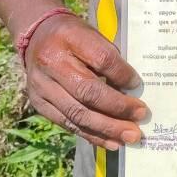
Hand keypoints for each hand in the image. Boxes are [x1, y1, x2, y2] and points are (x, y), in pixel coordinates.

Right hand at [25, 15, 146, 150]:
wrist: (35, 37)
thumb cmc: (74, 36)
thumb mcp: (93, 34)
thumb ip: (110, 57)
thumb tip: (132, 89)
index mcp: (69, 37)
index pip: (101, 59)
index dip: (122, 74)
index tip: (138, 85)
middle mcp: (51, 63)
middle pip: (88, 92)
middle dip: (118, 108)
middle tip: (141, 117)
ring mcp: (42, 86)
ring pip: (77, 113)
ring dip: (107, 128)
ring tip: (130, 136)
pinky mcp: (39, 104)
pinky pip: (68, 124)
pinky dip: (92, 135)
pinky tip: (111, 142)